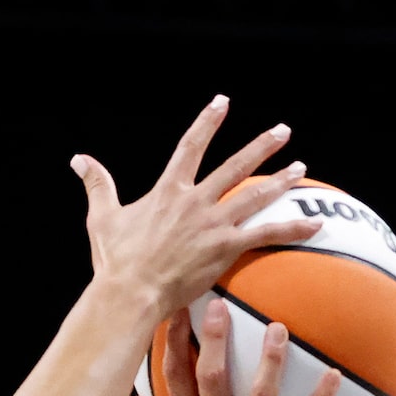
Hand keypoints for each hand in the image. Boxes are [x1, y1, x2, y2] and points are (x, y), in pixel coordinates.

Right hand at [75, 98, 324, 316]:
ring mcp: (213, 224)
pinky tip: (315, 223)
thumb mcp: (102, 218)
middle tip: (283, 131)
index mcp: (168, 190)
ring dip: (281, 181)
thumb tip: (79, 160)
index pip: (191, 145)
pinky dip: (292, 228)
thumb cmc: (116, 261)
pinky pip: (267, 235)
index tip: (222, 103)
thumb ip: (98, 184)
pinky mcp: (226, 248)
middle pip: (235, 166)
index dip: (208, 122)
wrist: (130, 292)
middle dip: (261, 146)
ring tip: (301, 168)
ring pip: (256, 196)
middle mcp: (195, 201)